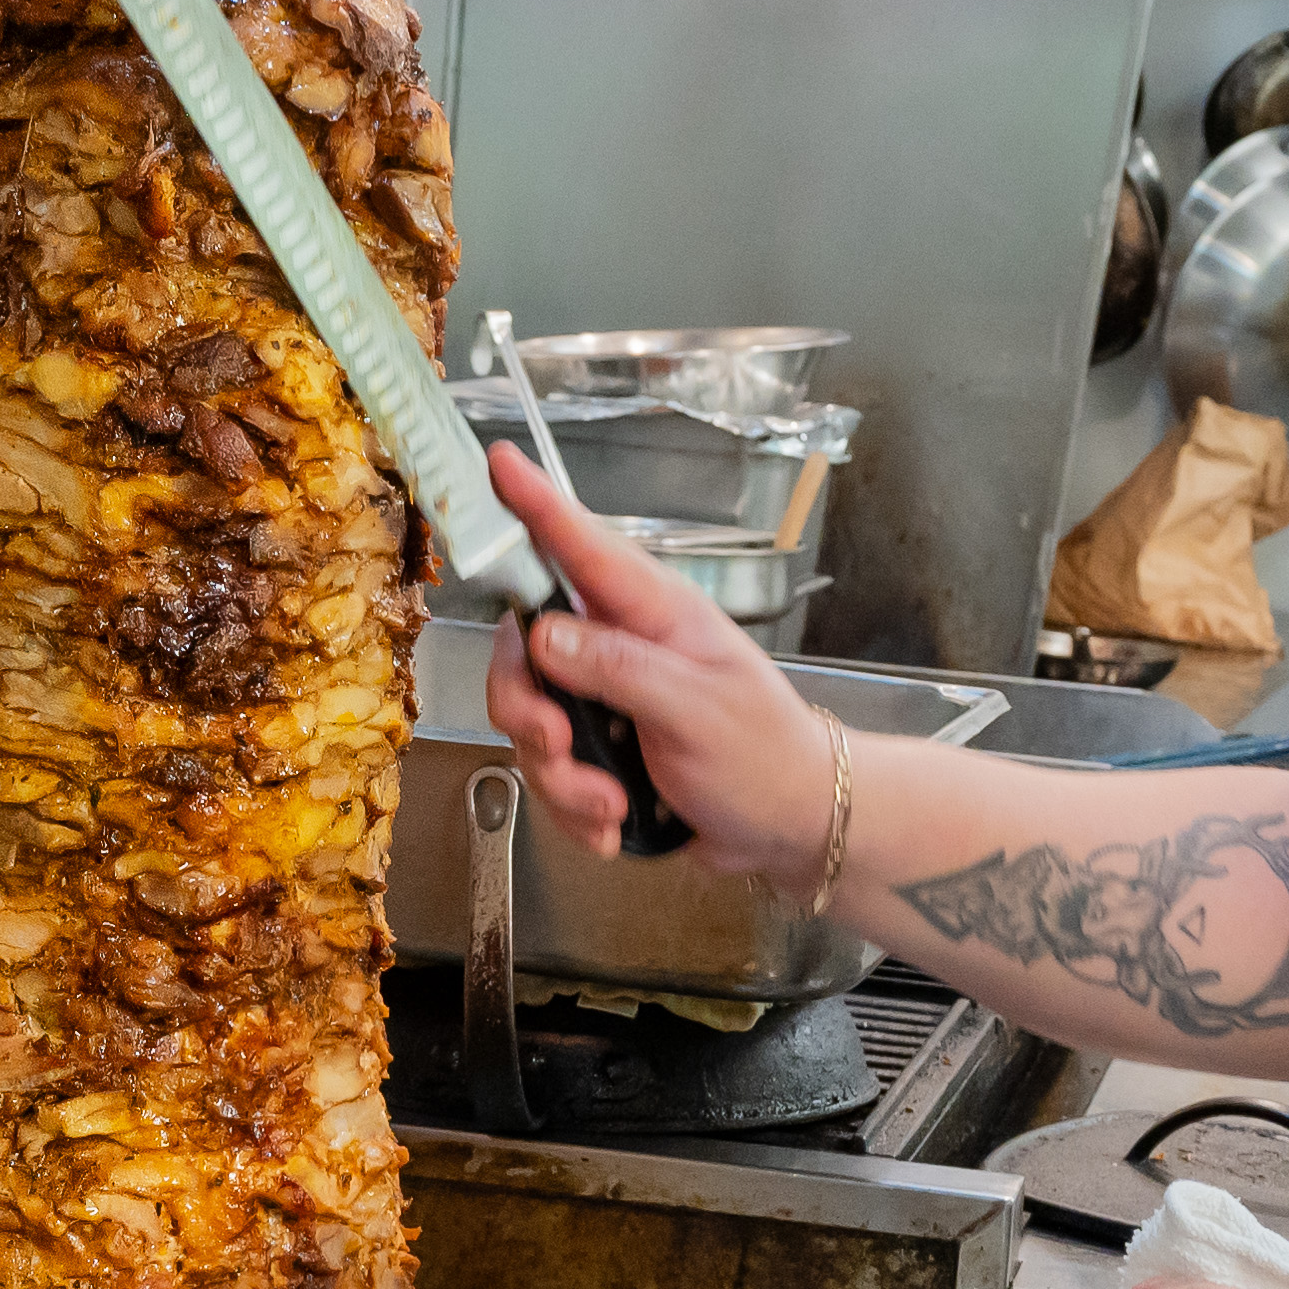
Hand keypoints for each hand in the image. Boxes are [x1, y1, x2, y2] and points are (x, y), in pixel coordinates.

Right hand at [480, 445, 841, 877]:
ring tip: (610, 805)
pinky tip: (613, 826)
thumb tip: (543, 635)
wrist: (789, 828)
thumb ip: (620, 670)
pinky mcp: (596, 756)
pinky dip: (574, 810)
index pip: (584, 546)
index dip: (536, 503)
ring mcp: (603, 704)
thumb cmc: (763, 756)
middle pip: (523, 650)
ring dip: (560, 777)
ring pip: (529, 722)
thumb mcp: (698, 710)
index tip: (499, 460)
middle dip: (527, 707)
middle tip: (557, 742)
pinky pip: (548, 775)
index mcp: (653, 614)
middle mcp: (618, 649)